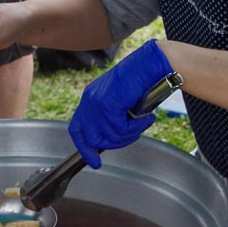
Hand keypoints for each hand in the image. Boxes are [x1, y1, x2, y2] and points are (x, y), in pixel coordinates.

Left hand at [68, 39, 172, 168]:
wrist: (150, 64)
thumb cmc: (140, 81)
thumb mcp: (120, 102)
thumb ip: (111, 118)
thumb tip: (109, 140)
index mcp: (89, 99)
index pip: (77, 130)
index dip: (85, 148)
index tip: (95, 162)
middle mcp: (89, 100)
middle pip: (93, 138)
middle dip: (114, 143)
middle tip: (133, 135)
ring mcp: (96, 102)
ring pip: (109, 136)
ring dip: (131, 133)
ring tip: (144, 121)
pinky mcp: (108, 104)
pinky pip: (120, 128)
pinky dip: (136, 127)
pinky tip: (146, 117)